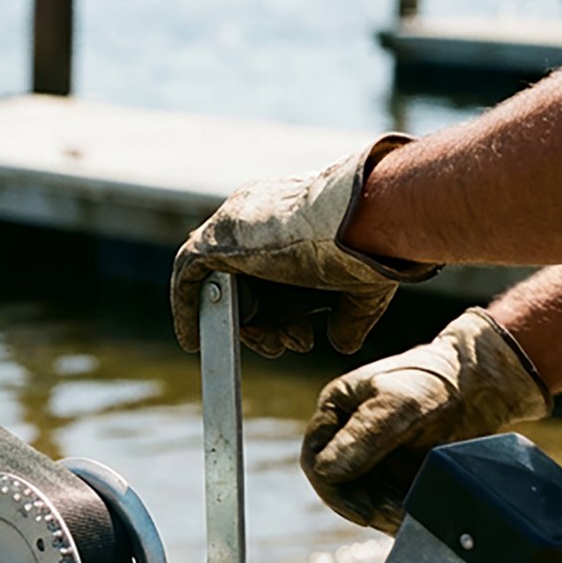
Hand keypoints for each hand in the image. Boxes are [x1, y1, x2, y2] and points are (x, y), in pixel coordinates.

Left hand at [170, 136, 438, 357]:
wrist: (370, 216)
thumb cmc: (374, 243)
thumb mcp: (361, 286)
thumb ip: (347, 316)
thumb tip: (342, 344)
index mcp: (289, 220)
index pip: (270, 273)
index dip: (283, 312)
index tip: (301, 335)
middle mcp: (257, 218)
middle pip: (246, 283)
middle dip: (267, 322)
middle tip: (290, 343)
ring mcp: (233, 227)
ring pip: (222, 286)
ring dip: (242, 324)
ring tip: (270, 345)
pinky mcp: (215, 240)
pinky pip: (187, 278)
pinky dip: (187, 309)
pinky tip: (192, 341)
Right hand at [300, 308, 552, 533]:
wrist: (484, 385)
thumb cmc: (439, 382)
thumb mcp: (399, 405)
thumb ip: (362, 436)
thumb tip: (325, 473)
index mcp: (336, 409)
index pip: (315, 461)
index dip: (335, 491)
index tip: (365, 511)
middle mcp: (346, 433)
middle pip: (338, 486)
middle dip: (364, 506)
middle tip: (396, 515)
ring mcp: (370, 454)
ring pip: (361, 498)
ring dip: (382, 513)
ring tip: (410, 515)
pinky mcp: (393, 470)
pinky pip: (384, 501)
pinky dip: (397, 512)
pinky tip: (416, 514)